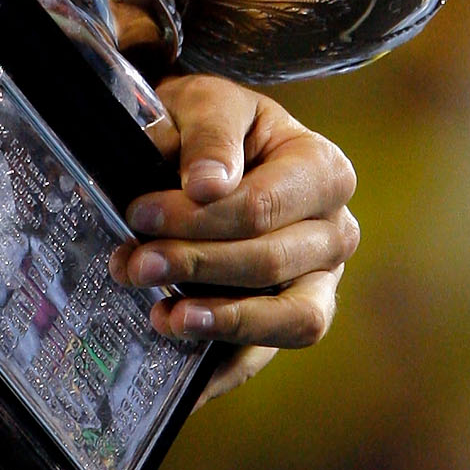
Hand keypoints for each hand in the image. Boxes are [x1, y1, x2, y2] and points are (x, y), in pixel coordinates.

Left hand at [108, 74, 358, 402]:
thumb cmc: (212, 122)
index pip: (263, 206)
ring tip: (163, 318)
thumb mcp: (207, 103)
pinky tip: (179, 365)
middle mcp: (334, 231)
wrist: (205, 143)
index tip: (140, 215)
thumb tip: (206, 184)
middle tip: (135, 264)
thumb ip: (209, 135)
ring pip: (290, 317)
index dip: (200, 217)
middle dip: (195, 265)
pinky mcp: (289, 320)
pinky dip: (224, 366)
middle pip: (270, 261)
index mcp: (322, 170)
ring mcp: (320, 281)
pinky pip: (268, 355)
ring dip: (223, 321)